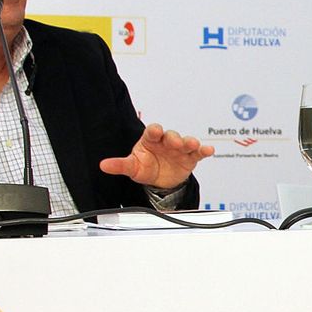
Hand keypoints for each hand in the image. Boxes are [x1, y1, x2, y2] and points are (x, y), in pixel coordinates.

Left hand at [99, 123, 213, 188]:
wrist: (160, 181)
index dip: (155, 130)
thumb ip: (119, 165)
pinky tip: (208, 150)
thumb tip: (104, 165)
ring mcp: (179, 149)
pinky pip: (198, 153)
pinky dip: (204, 150)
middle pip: (171, 135)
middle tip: (175, 142)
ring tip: (192, 144)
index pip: (152, 131)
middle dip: (174, 138)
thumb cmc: (145, 167)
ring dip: (190, 142)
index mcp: (150, 140)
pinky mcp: (190, 158)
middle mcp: (166, 142)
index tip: (155, 131)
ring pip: (186, 142)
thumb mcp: (132, 167)